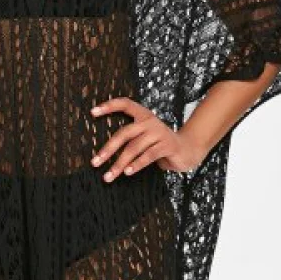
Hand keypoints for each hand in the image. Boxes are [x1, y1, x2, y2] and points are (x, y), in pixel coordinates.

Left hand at [90, 97, 207, 179]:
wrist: (188, 149)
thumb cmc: (159, 144)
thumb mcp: (145, 136)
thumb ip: (130, 138)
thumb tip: (102, 152)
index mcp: (143, 115)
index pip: (125, 104)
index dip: (109, 106)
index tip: (92, 112)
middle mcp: (150, 121)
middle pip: (124, 133)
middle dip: (108, 149)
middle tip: (95, 162)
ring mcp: (159, 133)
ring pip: (134, 148)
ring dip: (119, 163)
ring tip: (109, 175)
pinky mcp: (167, 145)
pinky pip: (148, 156)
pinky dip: (137, 165)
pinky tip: (127, 172)